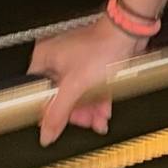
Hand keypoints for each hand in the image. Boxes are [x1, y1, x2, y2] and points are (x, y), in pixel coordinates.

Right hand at [27, 16, 146, 146]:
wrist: (129, 32)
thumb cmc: (102, 46)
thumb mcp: (75, 85)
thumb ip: (58, 112)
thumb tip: (46, 134)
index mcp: (45, 58)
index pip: (38, 93)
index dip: (49, 111)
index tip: (59, 123)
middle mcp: (58, 58)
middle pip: (60, 97)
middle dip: (76, 113)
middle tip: (86, 121)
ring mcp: (76, 61)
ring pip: (77, 94)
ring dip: (89, 110)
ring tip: (98, 118)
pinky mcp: (92, 63)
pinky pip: (89, 88)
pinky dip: (96, 100)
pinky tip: (104, 111)